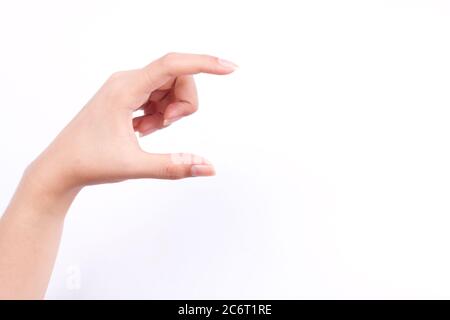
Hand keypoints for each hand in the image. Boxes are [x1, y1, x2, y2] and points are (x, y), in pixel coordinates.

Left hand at [26, 53, 236, 196]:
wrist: (60, 167)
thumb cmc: (90, 163)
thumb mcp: (134, 166)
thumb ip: (174, 166)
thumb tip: (209, 167)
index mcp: (125, 89)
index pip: (172, 65)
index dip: (204, 64)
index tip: (230, 69)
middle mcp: (126, 81)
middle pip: (177, 78)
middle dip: (183, 104)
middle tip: (164, 128)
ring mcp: (126, 87)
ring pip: (169, 88)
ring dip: (169, 112)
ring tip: (146, 132)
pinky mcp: (127, 95)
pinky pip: (158, 96)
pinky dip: (160, 113)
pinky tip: (142, 129)